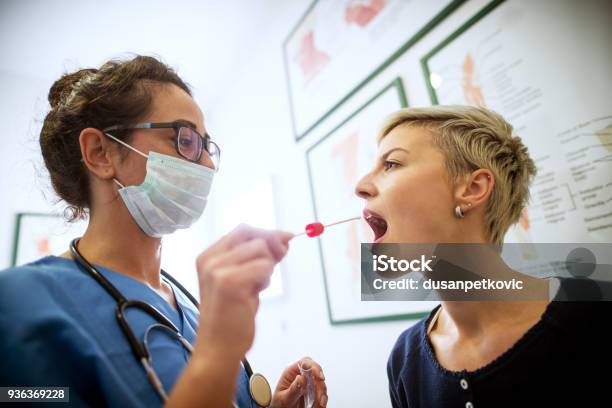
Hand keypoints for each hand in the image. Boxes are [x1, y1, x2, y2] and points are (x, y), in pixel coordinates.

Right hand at [194, 224, 292, 358]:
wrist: (218, 348)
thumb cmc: (232, 316)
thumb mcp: (243, 279)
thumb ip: (257, 258)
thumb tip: (283, 238)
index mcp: (208, 256)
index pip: (242, 230)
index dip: (266, 234)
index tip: (284, 241)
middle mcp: (209, 259)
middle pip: (253, 234)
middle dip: (271, 246)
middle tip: (274, 266)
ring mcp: (217, 270)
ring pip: (261, 249)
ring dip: (267, 267)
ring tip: (255, 288)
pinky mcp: (229, 282)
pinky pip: (264, 267)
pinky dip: (266, 279)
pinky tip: (254, 295)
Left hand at [270, 357, 327, 407]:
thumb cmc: (278, 405)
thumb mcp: (283, 399)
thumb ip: (293, 389)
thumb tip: (301, 378)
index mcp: (290, 373)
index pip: (304, 362)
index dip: (314, 366)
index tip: (320, 377)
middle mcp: (300, 377)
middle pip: (315, 374)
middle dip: (320, 386)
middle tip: (320, 398)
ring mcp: (307, 384)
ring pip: (320, 384)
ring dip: (322, 395)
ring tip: (318, 405)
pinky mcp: (312, 392)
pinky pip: (321, 393)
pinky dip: (322, 400)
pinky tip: (318, 405)